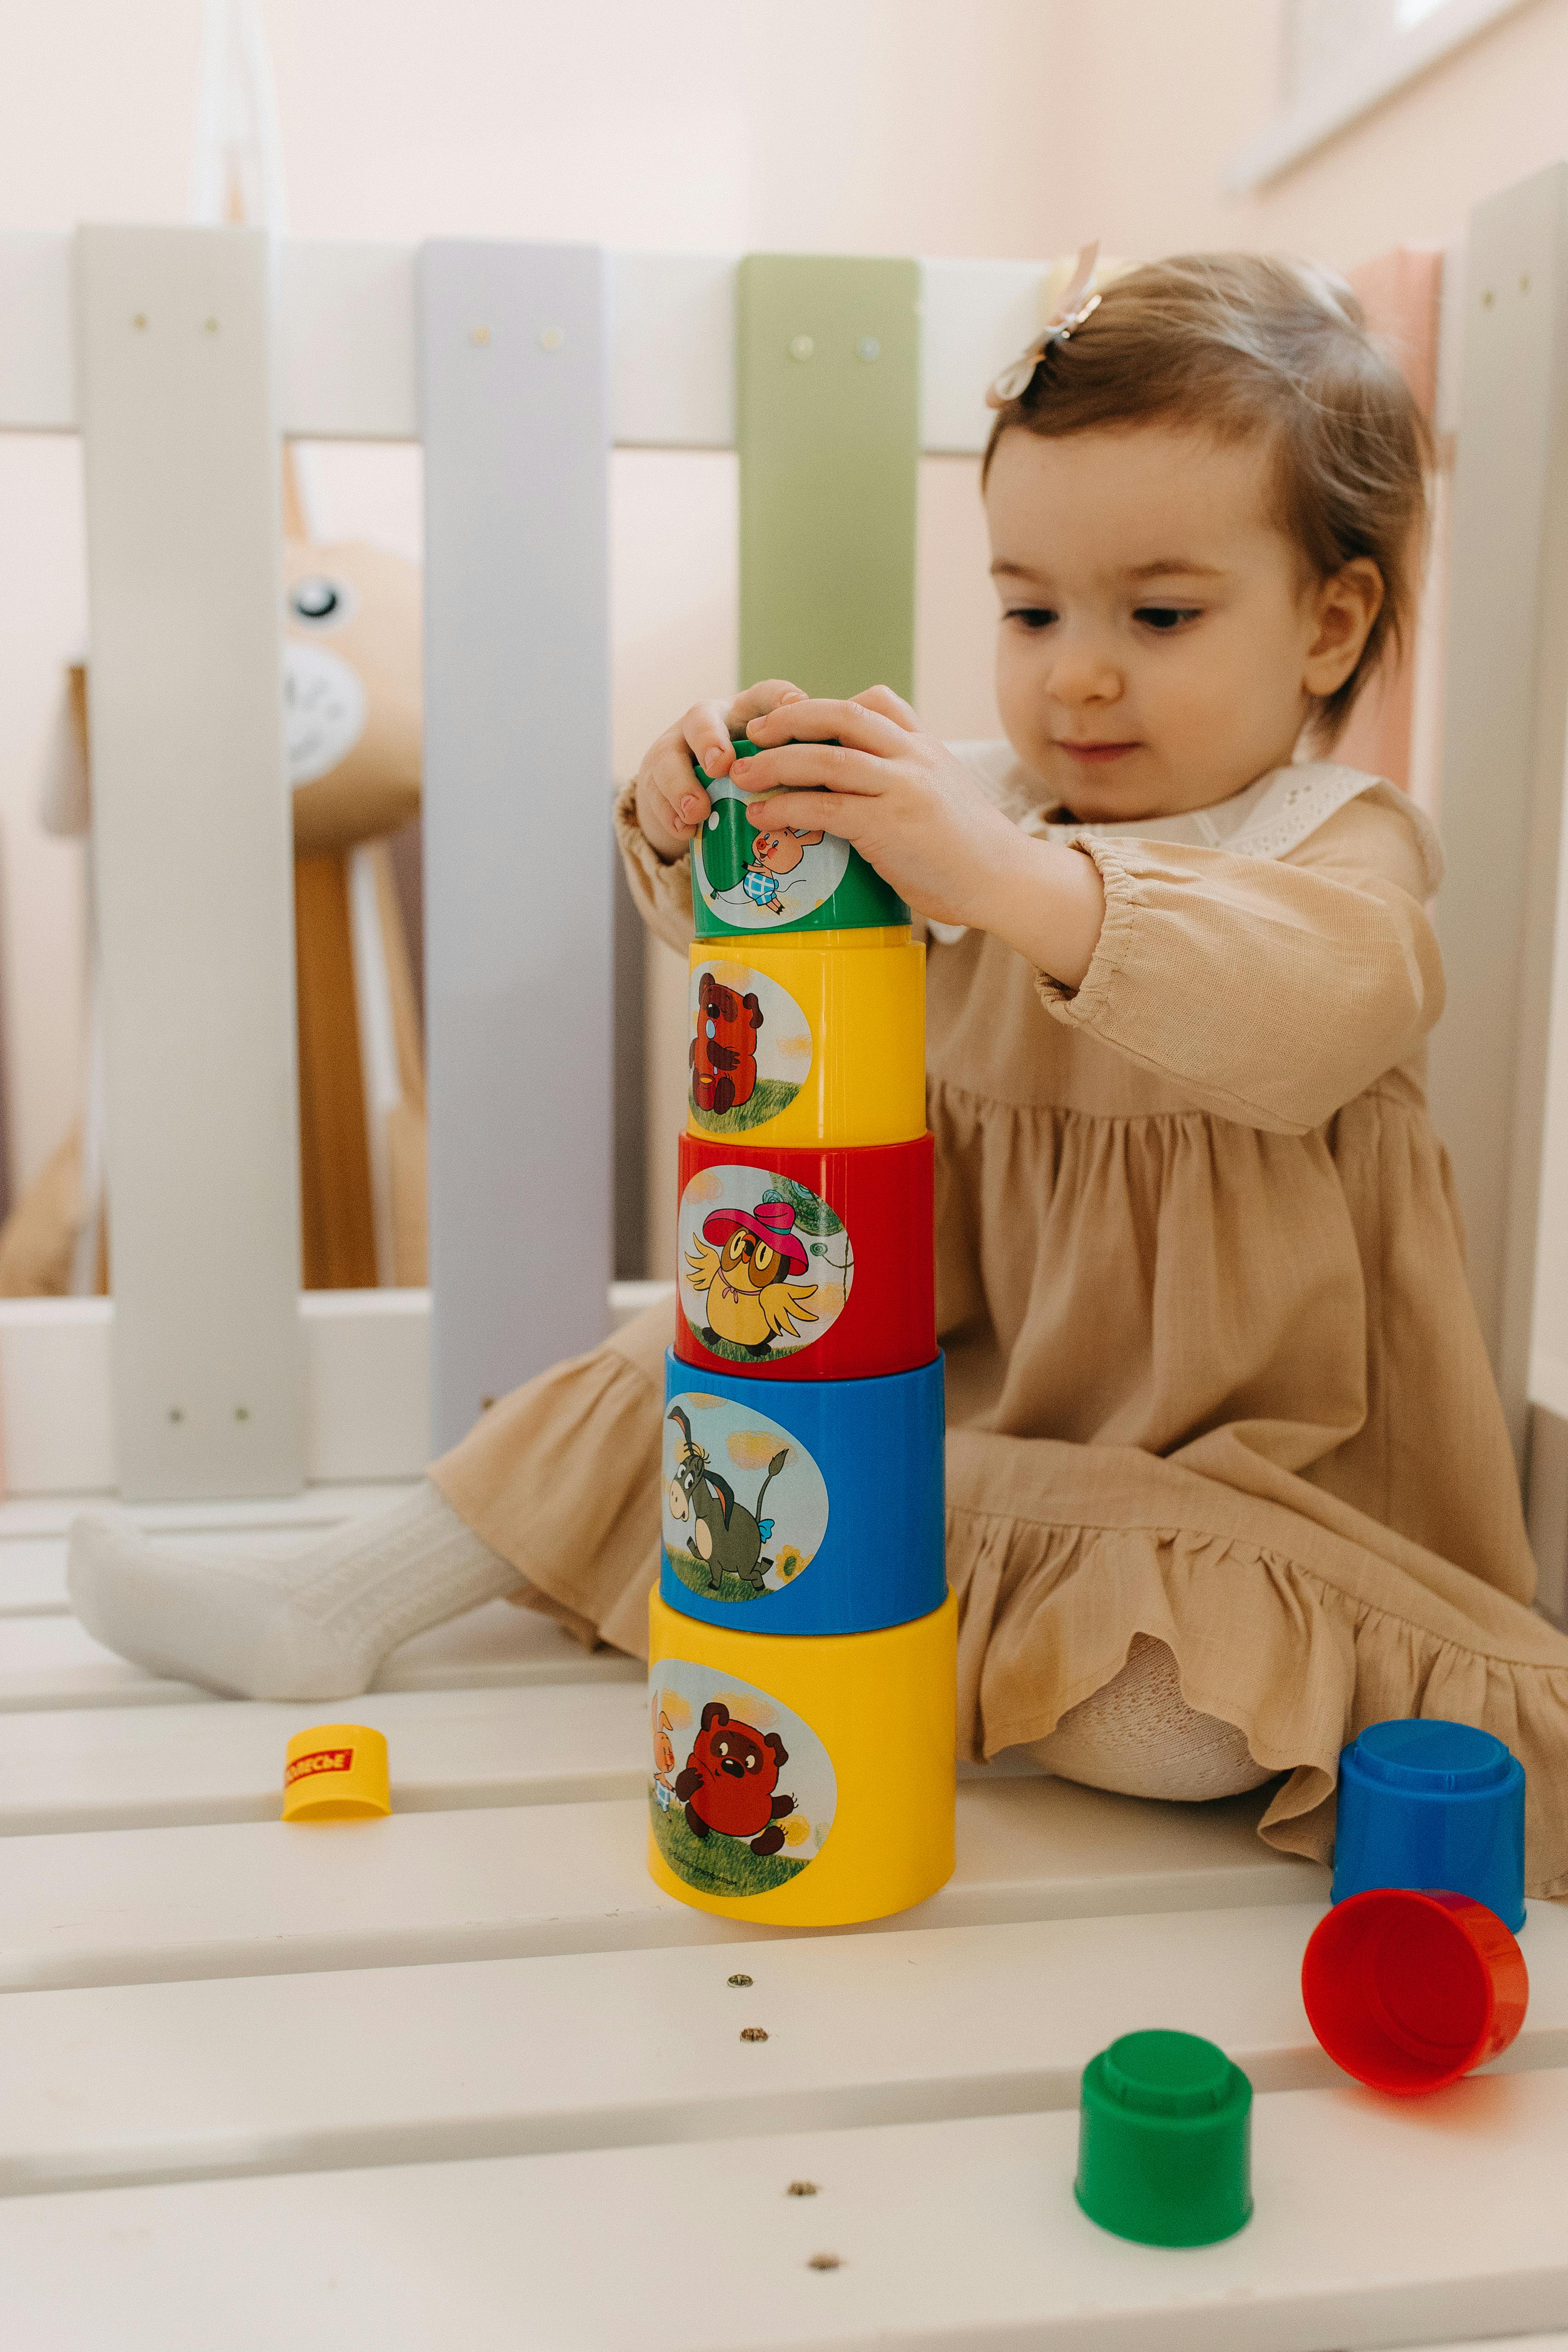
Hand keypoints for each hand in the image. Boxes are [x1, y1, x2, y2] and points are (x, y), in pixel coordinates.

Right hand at [632, 679, 807, 863]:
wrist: (693, 792)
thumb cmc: (750, 774)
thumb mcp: (777, 762)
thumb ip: (808, 758)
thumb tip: (861, 763)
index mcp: (745, 715)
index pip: (763, 696)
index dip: (779, 700)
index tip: (796, 707)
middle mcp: (707, 724)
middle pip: (702, 719)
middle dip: (710, 741)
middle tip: (723, 765)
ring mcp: (675, 750)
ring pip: (669, 759)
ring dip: (683, 786)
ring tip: (698, 810)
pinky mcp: (654, 781)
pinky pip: (655, 795)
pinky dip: (669, 813)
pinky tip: (685, 829)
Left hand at [740, 687, 1106, 986]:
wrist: (1005, 880)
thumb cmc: (969, 850)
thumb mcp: (942, 796)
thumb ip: (905, 781)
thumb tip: (857, 791)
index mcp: (926, 746)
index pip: (877, 700)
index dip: (829, 705)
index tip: (794, 717)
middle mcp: (914, 756)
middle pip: (841, 715)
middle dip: (789, 719)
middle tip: (752, 733)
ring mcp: (903, 787)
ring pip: (826, 758)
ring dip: (776, 763)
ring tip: (742, 775)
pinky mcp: (889, 825)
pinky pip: (825, 807)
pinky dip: (787, 808)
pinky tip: (764, 815)